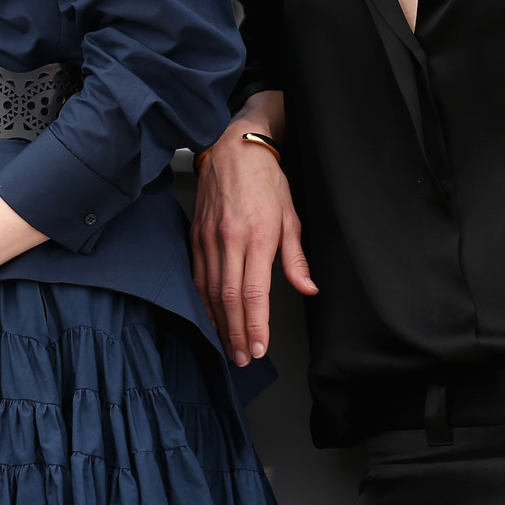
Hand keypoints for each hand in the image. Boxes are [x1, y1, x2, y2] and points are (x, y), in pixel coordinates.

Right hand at [190, 101, 316, 365]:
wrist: (233, 146)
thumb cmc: (266, 180)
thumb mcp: (291, 216)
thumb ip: (296, 258)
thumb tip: (308, 289)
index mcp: (257, 236)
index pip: (253, 292)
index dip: (255, 325)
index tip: (259, 348)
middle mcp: (229, 240)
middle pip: (228, 299)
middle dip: (236, 333)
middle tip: (243, 358)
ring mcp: (208, 239)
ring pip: (209, 291)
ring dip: (218, 323)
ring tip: (228, 346)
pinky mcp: (196, 236)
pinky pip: (197, 276)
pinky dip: (203, 301)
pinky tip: (210, 317)